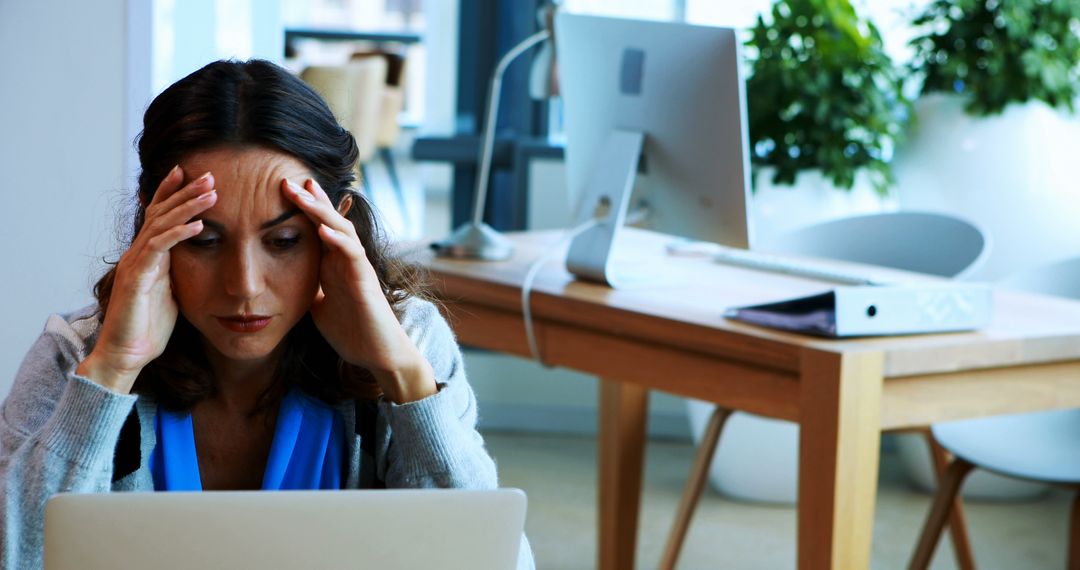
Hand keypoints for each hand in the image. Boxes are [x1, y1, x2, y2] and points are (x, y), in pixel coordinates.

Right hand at [77, 166, 216, 392]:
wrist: (127, 355)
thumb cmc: (149, 327)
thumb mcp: (171, 292)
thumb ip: (178, 271)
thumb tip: (197, 258)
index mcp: (147, 256)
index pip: (158, 215)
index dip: (172, 192)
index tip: (191, 173)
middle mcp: (138, 254)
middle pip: (161, 212)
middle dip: (184, 191)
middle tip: (209, 174)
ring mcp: (135, 264)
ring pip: (160, 225)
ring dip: (186, 207)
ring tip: (211, 193)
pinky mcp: (136, 278)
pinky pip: (158, 249)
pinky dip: (178, 234)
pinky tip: (198, 226)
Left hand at [282, 178, 435, 402]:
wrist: (377, 353)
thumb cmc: (351, 331)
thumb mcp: (318, 306)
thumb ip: (307, 288)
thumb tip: (283, 282)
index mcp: (334, 264)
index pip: (318, 229)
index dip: (303, 209)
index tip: (282, 189)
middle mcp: (347, 260)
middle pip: (329, 221)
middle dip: (309, 200)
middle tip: (287, 180)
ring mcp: (357, 268)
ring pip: (341, 230)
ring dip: (322, 211)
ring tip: (302, 194)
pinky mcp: (365, 281)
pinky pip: (352, 254)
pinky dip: (338, 240)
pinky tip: (323, 230)